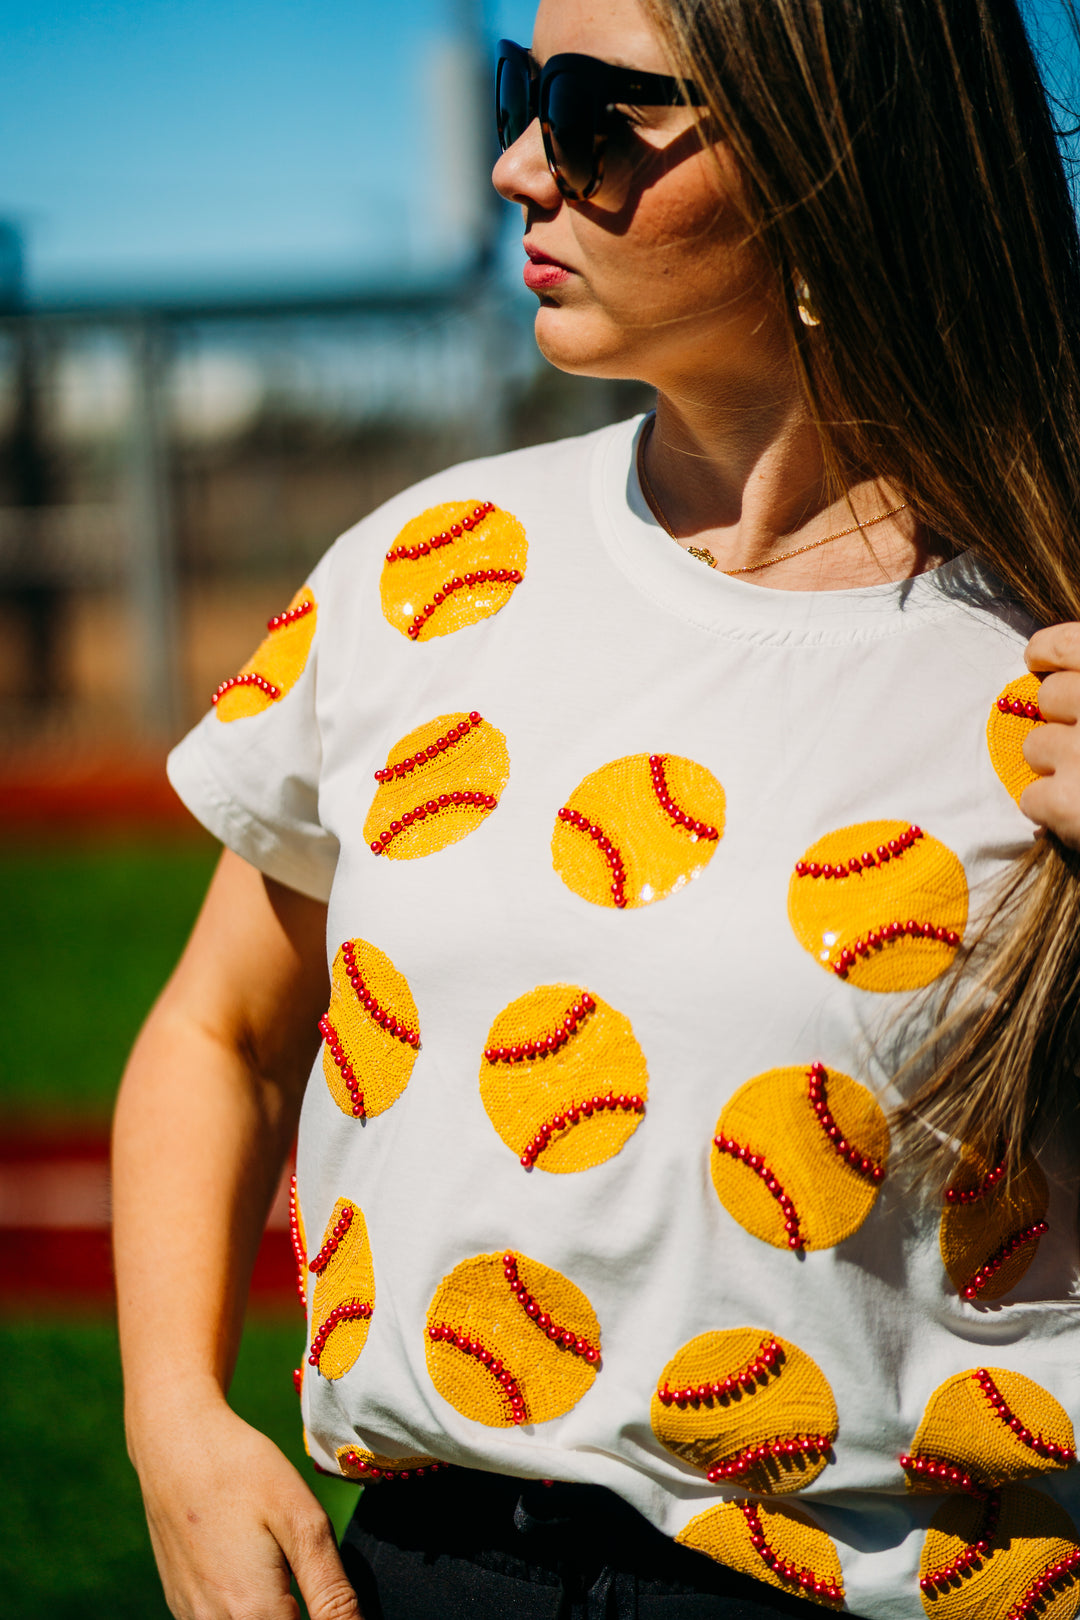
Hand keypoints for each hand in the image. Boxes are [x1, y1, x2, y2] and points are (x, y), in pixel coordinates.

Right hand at [131, 1395, 361, 1619]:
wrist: (174, 1443)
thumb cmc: (243, 1471)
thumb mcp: (302, 1521)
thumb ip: (331, 1591)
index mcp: (254, 1612)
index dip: (329, 1617)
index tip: (321, 1583)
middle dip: (296, 1610)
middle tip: (298, 1565)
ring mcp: (191, 1617)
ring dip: (270, 1612)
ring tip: (276, 1563)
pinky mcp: (179, 1603)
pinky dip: (242, 1609)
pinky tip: (251, 1567)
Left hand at [1020, 623, 1079, 849]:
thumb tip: (1062, 673)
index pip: (1069, 646)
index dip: (1046, 651)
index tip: (1038, 660)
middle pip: (1048, 697)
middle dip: (1062, 720)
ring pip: (1035, 746)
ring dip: (1056, 766)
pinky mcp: (1067, 801)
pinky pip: (1031, 797)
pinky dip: (1052, 810)